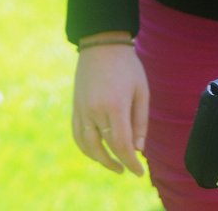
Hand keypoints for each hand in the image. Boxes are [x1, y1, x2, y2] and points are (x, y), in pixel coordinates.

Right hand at [72, 38, 148, 176]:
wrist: (102, 45)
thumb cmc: (128, 67)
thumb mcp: (142, 90)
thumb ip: (140, 121)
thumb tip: (138, 148)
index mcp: (115, 105)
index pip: (122, 144)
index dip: (131, 161)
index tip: (139, 171)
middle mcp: (94, 111)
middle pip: (104, 148)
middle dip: (117, 162)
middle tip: (128, 169)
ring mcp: (81, 110)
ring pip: (87, 146)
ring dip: (100, 159)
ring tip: (114, 164)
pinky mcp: (75, 108)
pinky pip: (78, 136)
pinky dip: (87, 148)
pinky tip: (98, 152)